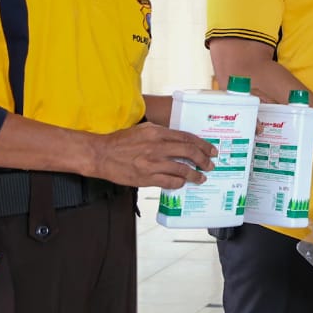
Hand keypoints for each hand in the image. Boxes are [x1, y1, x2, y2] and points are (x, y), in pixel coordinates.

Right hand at [90, 123, 216, 188]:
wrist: (100, 154)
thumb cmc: (120, 141)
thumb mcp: (143, 129)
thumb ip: (161, 133)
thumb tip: (180, 141)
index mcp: (157, 132)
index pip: (187, 138)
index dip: (202, 145)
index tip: (211, 150)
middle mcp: (157, 147)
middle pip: (189, 153)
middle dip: (204, 160)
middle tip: (210, 165)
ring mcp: (152, 163)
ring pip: (182, 170)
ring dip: (195, 175)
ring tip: (201, 178)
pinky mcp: (146, 178)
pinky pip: (170, 182)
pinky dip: (179, 183)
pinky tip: (182, 183)